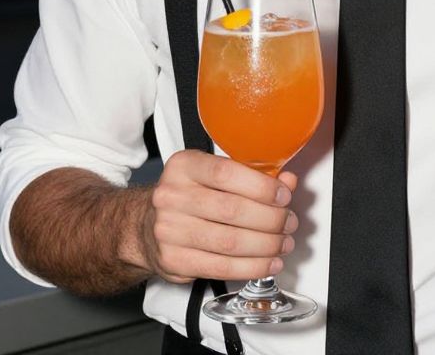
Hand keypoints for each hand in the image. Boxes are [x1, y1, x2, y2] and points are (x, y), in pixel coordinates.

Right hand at [137, 150, 298, 283]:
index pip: (226, 173)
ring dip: (266, 246)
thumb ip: (251, 175)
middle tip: (288, 222)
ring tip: (283, 243)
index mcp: (183, 166)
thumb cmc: (188, 196)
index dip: (261, 186)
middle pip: (233, 210)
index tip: (283, 196)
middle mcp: (172, 195)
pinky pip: (221, 267)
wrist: (145, 226)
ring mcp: (169, 230)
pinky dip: (252, 267)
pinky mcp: (173, 260)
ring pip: (230, 242)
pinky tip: (268, 263)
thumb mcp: (213, 175)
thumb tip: (287, 182)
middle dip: (271, 219)